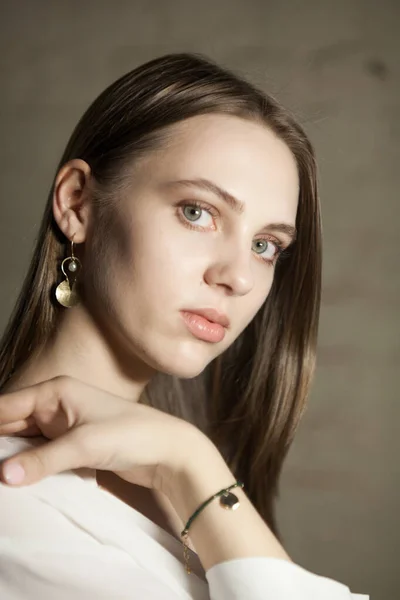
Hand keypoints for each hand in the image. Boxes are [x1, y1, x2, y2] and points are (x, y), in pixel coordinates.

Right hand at [0, 375, 203, 495]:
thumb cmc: (131, 435)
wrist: (168, 450)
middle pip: (10, 423)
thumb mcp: (84, 445)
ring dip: (8, 456)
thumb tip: (2, 475)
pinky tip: (12, 478)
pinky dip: (24, 464)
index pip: (5, 407)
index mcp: (55, 391)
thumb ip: (42, 460)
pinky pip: (37, 454)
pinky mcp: (70, 445)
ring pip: (21, 440)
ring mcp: (62, 425)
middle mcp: (55, 404)